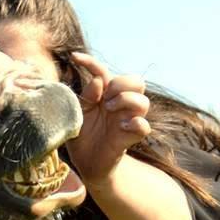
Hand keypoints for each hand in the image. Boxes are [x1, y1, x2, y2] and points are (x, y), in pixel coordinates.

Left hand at [66, 52, 150, 185]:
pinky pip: (144, 126)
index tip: (74, 57)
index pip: (104, 72)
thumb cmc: (82, 135)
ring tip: (109, 110)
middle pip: (137, 81)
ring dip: (125, 101)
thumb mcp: (78, 113)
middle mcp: (120, 104)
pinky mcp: (131, 137)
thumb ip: (86, 96)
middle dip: (120, 84)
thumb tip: (97, 81)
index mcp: (105, 95)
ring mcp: (128, 119)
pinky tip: (119, 127)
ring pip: (143, 101)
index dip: (91, 62)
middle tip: (105, 98)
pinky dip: (134, 123)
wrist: (85, 162)